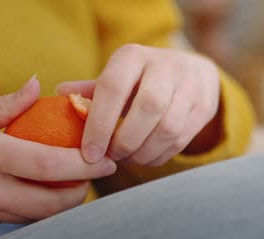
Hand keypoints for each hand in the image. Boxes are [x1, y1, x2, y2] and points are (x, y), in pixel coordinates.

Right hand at [0, 77, 115, 229]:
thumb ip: (5, 104)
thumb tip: (36, 85)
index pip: (45, 163)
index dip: (82, 164)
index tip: (105, 159)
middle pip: (49, 201)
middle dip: (81, 191)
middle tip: (97, 174)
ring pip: (39, 215)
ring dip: (65, 201)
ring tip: (78, 181)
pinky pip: (23, 219)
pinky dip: (43, 207)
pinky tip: (50, 190)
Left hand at [57, 44, 220, 166]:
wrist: (192, 71)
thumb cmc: (142, 78)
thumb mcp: (117, 76)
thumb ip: (91, 90)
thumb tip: (60, 96)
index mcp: (133, 56)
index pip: (113, 88)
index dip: (98, 124)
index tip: (89, 153)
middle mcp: (165, 66)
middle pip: (147, 108)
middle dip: (125, 141)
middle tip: (111, 156)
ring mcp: (190, 86)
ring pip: (168, 128)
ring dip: (143, 152)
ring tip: (127, 157)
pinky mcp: (204, 107)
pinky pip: (181, 140)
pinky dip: (158, 156)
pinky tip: (144, 156)